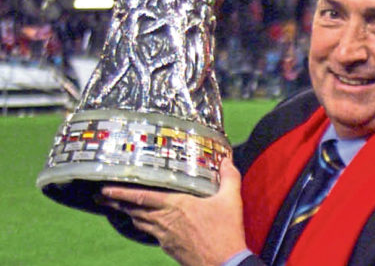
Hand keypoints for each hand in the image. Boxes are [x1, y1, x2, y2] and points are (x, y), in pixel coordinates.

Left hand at [101, 158, 246, 265]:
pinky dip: (146, 226)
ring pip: (141, 223)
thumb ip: (229, 177)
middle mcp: (166, 220)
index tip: (105, 189)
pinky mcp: (169, 248)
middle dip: (116, 203)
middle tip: (102, 197)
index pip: (143, 196)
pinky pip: (152, 234)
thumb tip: (227, 160)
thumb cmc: (225, 232)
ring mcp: (166, 237)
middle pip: (134, 210)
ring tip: (121, 208)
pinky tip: (149, 224)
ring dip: (130, 214)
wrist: (224, 264)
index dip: (122, 192)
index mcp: (177, 205)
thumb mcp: (230, 200)